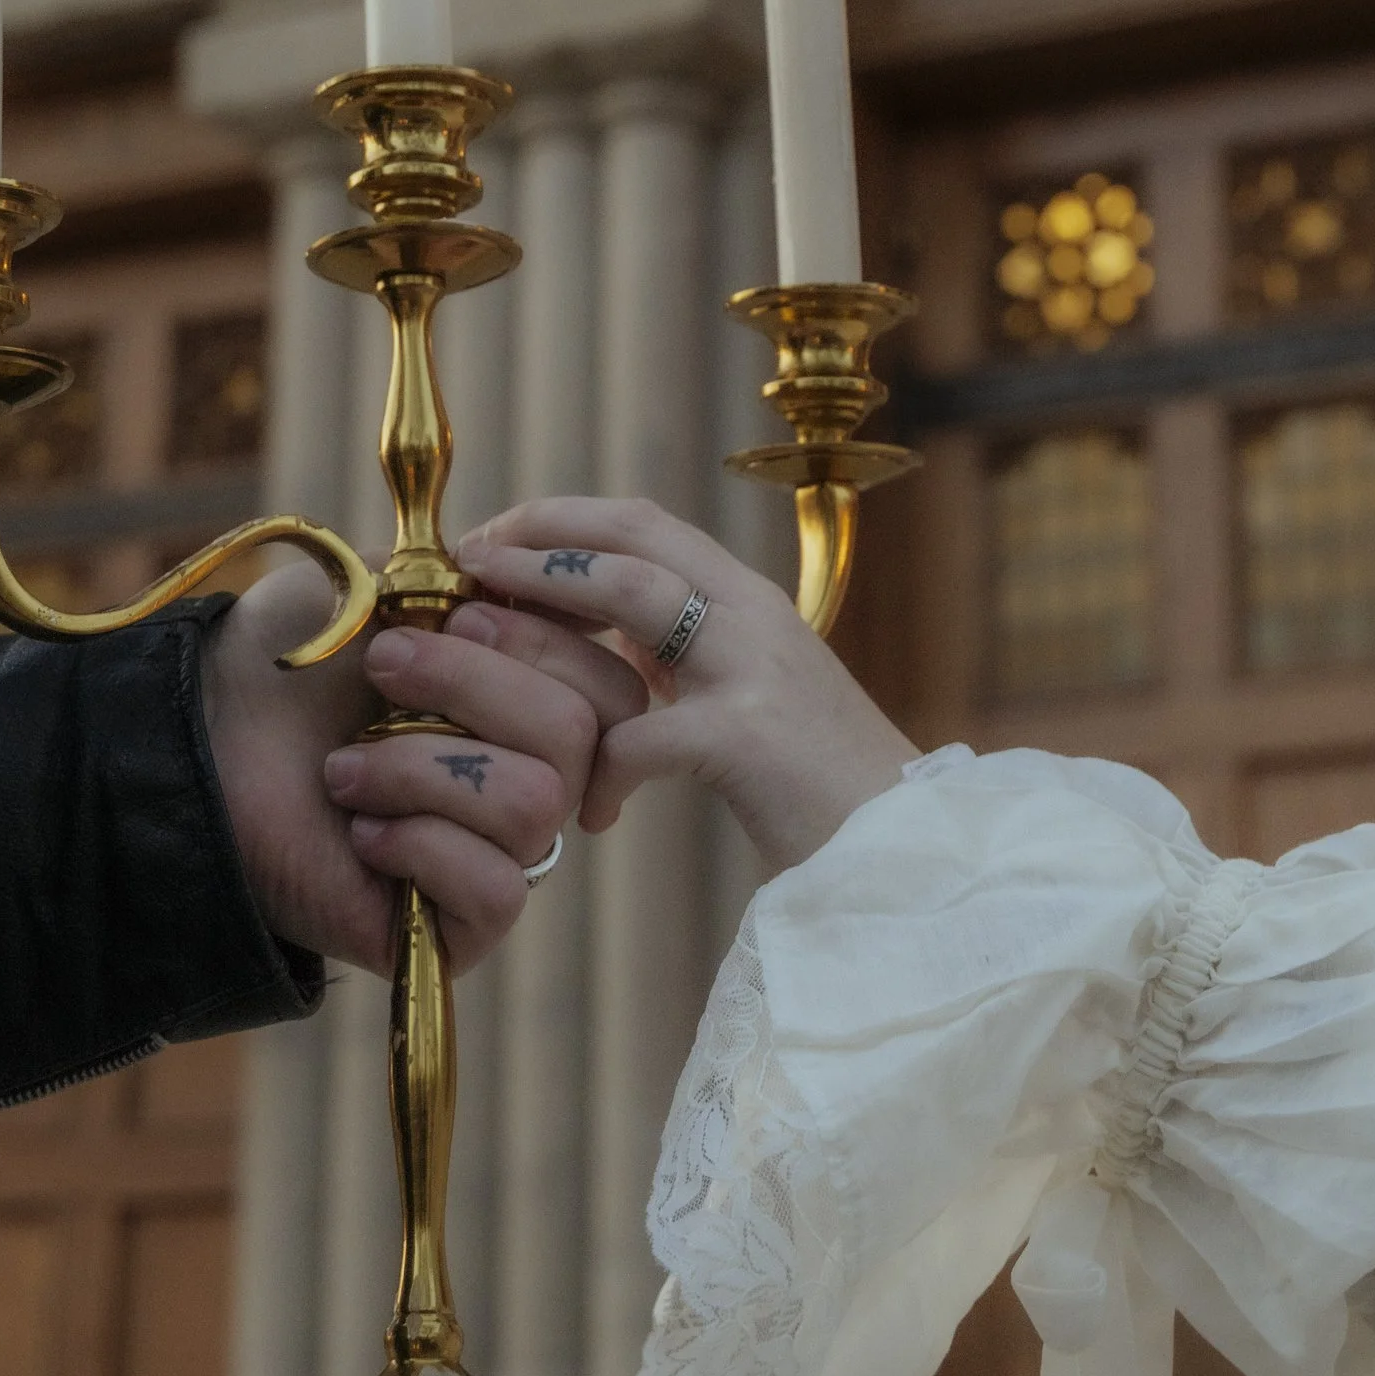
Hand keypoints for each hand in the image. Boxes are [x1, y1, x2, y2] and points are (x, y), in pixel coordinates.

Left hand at [202, 559, 611, 976]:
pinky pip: (500, 887)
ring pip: (536, 804)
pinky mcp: (463, 926)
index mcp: (526, 698)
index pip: (608, 680)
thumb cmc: (287, 663)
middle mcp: (529, 777)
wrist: (200, 746)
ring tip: (344, 771)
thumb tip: (543, 592)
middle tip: (380, 672)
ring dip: (420, 768)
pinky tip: (361, 835)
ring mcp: (501, 853)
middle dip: (470, 686)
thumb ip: (467, 581)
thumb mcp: (380, 588)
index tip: (458, 614)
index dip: (543, 640)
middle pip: (579, 733)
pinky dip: (420, 845)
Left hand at [456, 497, 911, 872]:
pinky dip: (601, 768)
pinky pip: (643, 733)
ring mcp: (755, 668)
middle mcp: (753, 614)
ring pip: (629, 595)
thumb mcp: (754, 702)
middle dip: (538, 537)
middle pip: (630, 534)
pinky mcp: (751, 738)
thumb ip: (688, 664)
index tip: (495, 539)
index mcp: (748, 601)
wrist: (908, 856)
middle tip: (466, 560)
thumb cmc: (825, 791)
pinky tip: (588, 809)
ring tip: (477, 638)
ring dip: (542, 612)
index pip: (643, 522)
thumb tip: (605, 644)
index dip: (561, 519)